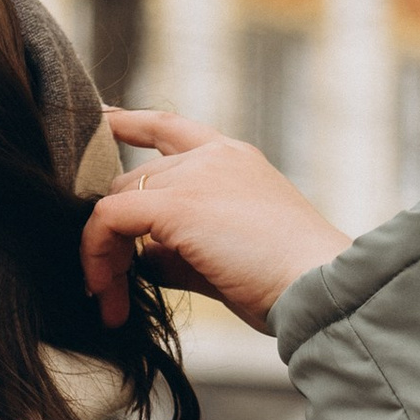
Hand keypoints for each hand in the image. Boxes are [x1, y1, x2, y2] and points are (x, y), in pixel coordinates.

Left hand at [80, 109, 349, 336]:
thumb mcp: (229, 256)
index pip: (170, 127)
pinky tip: (107, 292)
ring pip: (116, 201)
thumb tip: (141, 257)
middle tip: (108, 288)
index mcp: (234, 159)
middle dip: (113, 232)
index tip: (102, 119)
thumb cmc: (288, 282)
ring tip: (110, 300)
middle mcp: (213, 156)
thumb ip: (181, 249)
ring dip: (102, 253)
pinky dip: (97, 255)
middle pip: (133, 180)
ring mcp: (195, 175)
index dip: (130, 122)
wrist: (322, 288)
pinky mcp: (178, 204)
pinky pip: (110, 219)